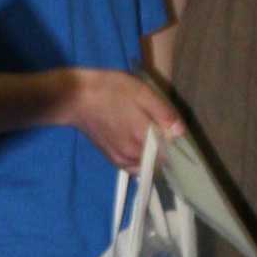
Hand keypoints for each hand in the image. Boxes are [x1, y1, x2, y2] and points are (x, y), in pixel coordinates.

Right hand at [70, 67, 185, 171]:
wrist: (76, 98)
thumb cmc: (110, 90)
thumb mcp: (141, 92)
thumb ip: (162, 112)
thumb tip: (180, 132)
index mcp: (143, 136)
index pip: (170, 156)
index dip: (178, 150)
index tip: (180, 140)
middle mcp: (133, 153)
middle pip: (159, 161)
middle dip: (165, 151)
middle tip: (165, 134)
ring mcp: (121, 159)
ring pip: (146, 165)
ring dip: (152, 156)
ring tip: (151, 139)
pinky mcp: (112, 159)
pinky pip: (133, 166)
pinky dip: (140, 160)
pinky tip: (139, 146)